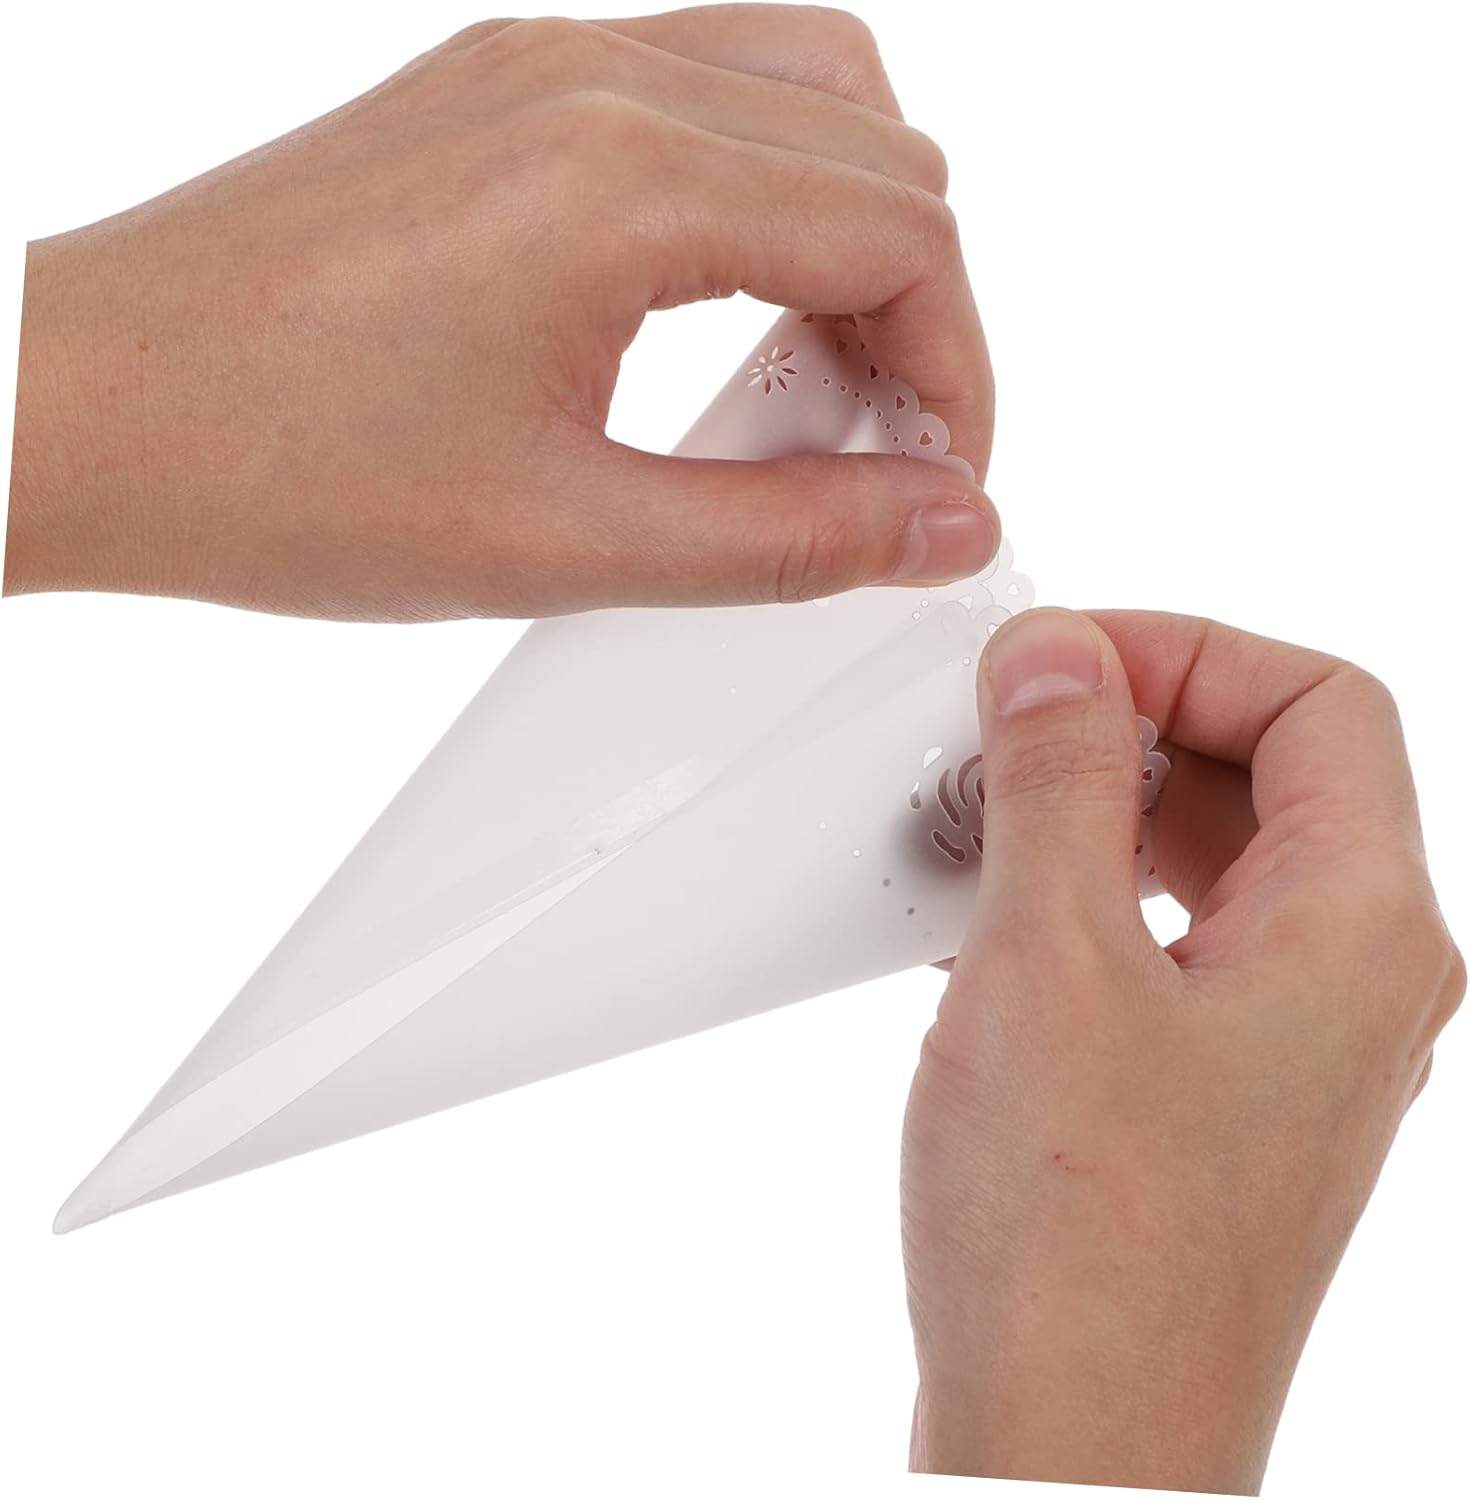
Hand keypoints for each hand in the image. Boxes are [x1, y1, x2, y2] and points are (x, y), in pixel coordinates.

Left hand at [6, 7, 996, 619]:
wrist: (88, 410)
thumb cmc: (276, 467)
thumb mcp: (569, 540)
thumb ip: (787, 536)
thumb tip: (938, 524)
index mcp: (623, 174)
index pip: (907, 237)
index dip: (958, 378)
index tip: (934, 486)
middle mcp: (593, 77)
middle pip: (884, 153)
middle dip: (919, 312)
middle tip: (868, 452)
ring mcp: (540, 66)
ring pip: (809, 100)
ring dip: (849, 244)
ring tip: (793, 389)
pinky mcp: (498, 91)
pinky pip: (702, 101)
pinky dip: (758, 208)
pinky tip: (705, 324)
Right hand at [901, 607, 1462, 1492]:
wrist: (1066, 1449)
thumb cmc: (1079, 1247)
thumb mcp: (1051, 962)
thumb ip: (1060, 783)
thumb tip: (1060, 658)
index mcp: (1357, 932)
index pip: (1319, 701)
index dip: (1187, 650)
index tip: (1064, 663)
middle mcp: (1348, 988)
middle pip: (1271, 774)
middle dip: (1133, 729)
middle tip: (1009, 730)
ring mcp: (1282, 1052)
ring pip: (1211, 863)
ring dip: (1096, 818)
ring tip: (983, 823)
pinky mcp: (1207, 1101)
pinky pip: (1165, 947)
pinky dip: (1081, 904)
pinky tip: (987, 925)